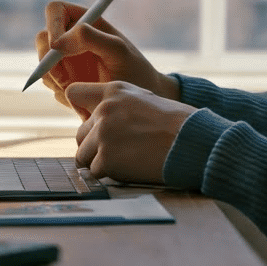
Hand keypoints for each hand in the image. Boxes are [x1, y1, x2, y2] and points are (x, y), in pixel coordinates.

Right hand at [35, 1, 178, 116]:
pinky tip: (86, 97)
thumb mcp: (117, 51)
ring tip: (87, 89)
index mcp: (85, 21)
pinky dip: (63, 93)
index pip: (55, 10)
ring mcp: (65, 60)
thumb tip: (57, 42)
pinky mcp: (63, 80)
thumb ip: (90, 39)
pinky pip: (50, 85)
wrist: (139, 100)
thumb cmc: (134, 70)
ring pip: (44, 66)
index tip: (56, 47)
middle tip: (65, 78)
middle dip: (48, 60)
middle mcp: (71, 38)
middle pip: (42, 39)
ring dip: (58, 79)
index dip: (52, 25)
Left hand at [69, 81, 193, 185]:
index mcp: (113, 90)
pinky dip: (110, 175)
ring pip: (83, 155)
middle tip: (120, 150)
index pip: (74, 93)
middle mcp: (103, 110)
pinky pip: (95, 172)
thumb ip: (118, 105)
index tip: (92, 121)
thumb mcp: (144, 99)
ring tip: (127, 160)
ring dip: (100, 161)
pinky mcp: (106, 160)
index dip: (81, 109)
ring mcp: (103, 135)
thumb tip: (99, 119)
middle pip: (80, 133)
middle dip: (94, 144)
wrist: (192, 142)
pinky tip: (131, 168)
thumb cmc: (176, 123)